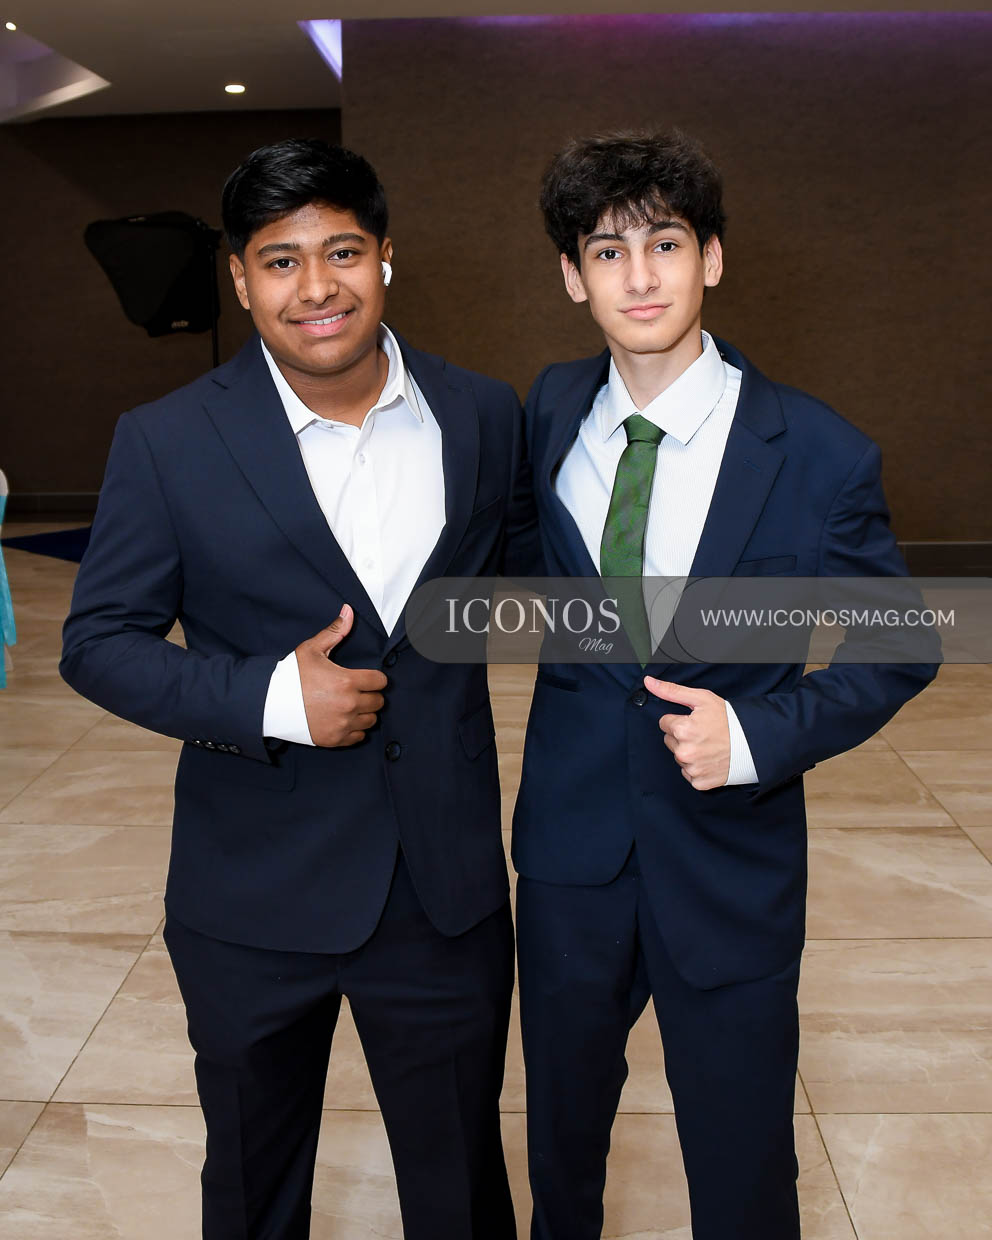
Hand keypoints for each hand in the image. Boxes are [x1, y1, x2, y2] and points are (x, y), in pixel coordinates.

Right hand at [296, 605, 387, 746]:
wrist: (270, 703)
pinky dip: (354, 729)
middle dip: (370, 695)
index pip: (380, 681)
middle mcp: (349, 705)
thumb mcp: (311, 649)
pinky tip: (343, 719)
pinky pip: (358, 736)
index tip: (365, 678)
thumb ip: (335, 631)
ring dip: (364, 713)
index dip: (374, 678)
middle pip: (378, 702)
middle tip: (356, 691)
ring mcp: (343, 724)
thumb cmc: (291, 675)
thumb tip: (349, 610)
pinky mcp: (335, 739)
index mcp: (347, 681)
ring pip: (371, 720)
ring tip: (350, 706)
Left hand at [644, 677, 729, 790]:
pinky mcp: (699, 782)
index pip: (664, 723)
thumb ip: (671, 691)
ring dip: (689, 752)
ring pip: (679, 757)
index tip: (694, 721)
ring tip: (708, 746)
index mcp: (682, 729)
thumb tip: (648, 682)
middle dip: (682, 736)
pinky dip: (697, 767)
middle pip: (669, 741)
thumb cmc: (728, 719)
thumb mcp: (701, 699)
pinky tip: (710, 759)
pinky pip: (688, 773)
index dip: (679, 720)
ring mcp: (692, 768)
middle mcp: (684, 751)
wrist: (753, 743)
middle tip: (703, 733)